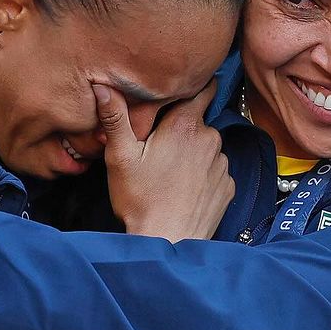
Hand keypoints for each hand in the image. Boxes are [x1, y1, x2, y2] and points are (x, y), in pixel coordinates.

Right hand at [96, 82, 233, 242]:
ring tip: (169, 173)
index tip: (180, 93)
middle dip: (182, 129)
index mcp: (185, 125)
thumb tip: (103, 87)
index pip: (203, 88)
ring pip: (207, 148)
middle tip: (158, 148)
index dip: (191, 87)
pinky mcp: (227, 186)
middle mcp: (211, 139)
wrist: (167, 242)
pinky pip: (215, 171)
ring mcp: (222, 164)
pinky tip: (183, 189)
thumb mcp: (120, 157)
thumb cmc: (141, 201)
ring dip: (193, 153)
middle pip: (199, 122)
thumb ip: (115, 119)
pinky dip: (202, 175)